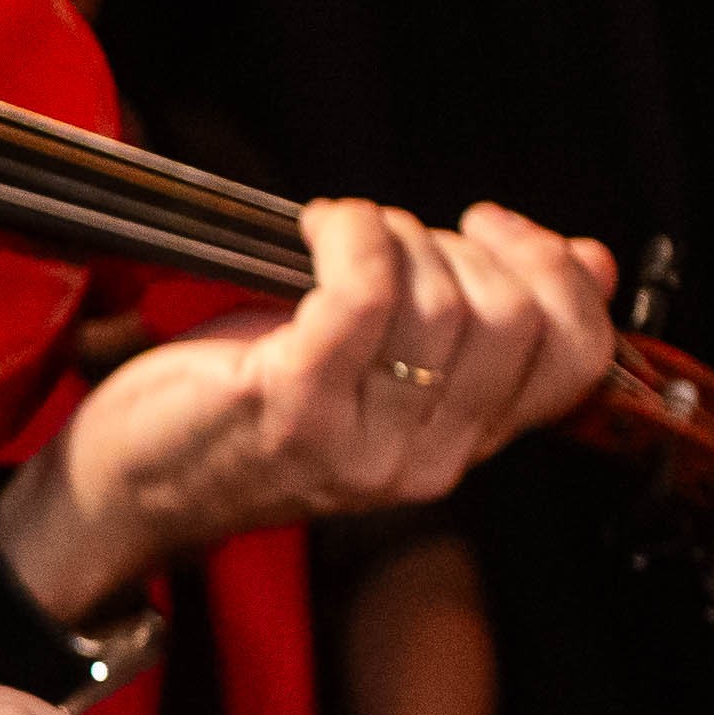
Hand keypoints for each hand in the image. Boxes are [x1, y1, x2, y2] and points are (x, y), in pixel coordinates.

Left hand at [0, 198, 621, 623]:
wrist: (129, 487)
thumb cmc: (241, 410)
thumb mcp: (378, 369)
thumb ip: (472, 328)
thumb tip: (584, 259)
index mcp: (459, 447)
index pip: (577, 358)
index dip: (555, 273)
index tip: (489, 228)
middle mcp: (426, 459)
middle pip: (514, 318)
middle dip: (458, 246)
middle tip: (388, 238)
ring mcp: (364, 439)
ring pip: (441, 298)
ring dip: (392, 234)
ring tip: (335, 239)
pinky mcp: (296, 404)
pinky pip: (365, 289)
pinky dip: (348, 232)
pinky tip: (314, 227)